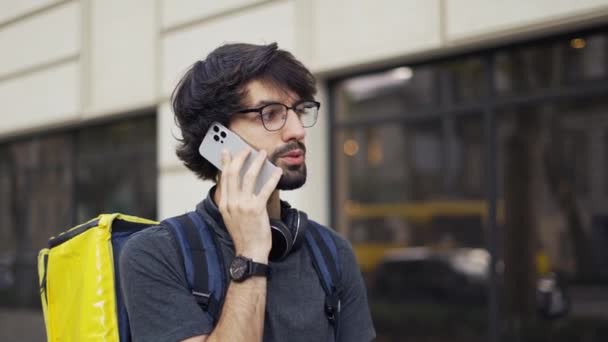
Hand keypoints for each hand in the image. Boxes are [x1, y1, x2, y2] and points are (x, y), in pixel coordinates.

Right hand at [217, 148, 282, 262]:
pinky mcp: (256, 210)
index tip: (227, 152)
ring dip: (257, 163)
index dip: (226, 163)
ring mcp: (243, 206)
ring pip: (249, 177)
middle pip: (234, 173)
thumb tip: (238, 184)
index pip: (223, 178)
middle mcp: (232, 203)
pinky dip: (272, 178)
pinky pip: (265, 189)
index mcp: (224, 204)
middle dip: (241, 158)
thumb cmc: (244, 235)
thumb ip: (232, 200)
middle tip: (247, 149)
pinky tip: (277, 172)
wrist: (250, 252)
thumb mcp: (231, 217)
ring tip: (263, 154)